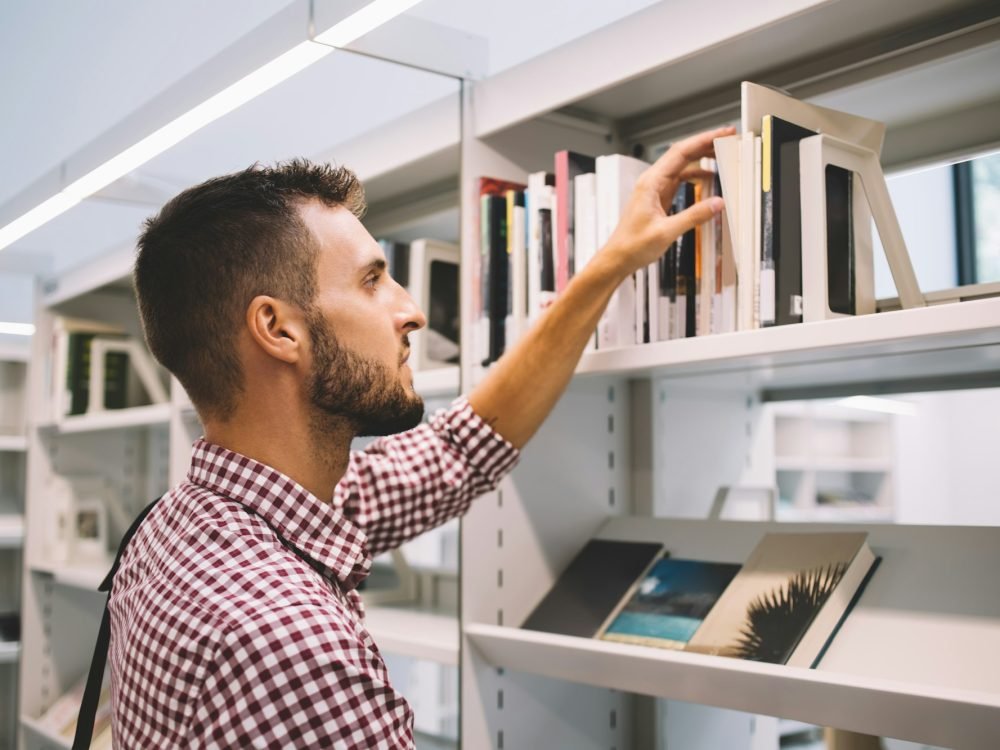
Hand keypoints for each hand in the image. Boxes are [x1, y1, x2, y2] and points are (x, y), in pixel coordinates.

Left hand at [602, 125, 735, 276]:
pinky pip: (680, 180)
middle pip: (682, 154)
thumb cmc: (633, 245)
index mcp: (651, 183)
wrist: (618, 258)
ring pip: (682, 166)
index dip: (703, 140)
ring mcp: (655, 189)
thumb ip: (694, 216)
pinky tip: (709, 178)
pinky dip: (695, 176)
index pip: (681, 152)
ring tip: (722, 155)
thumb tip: (717, 204)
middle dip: (705, 144)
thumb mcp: (666, 232)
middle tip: (727, 139)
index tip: (721, 134)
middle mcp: (652, 182)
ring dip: (701, 159)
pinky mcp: (659, 198)